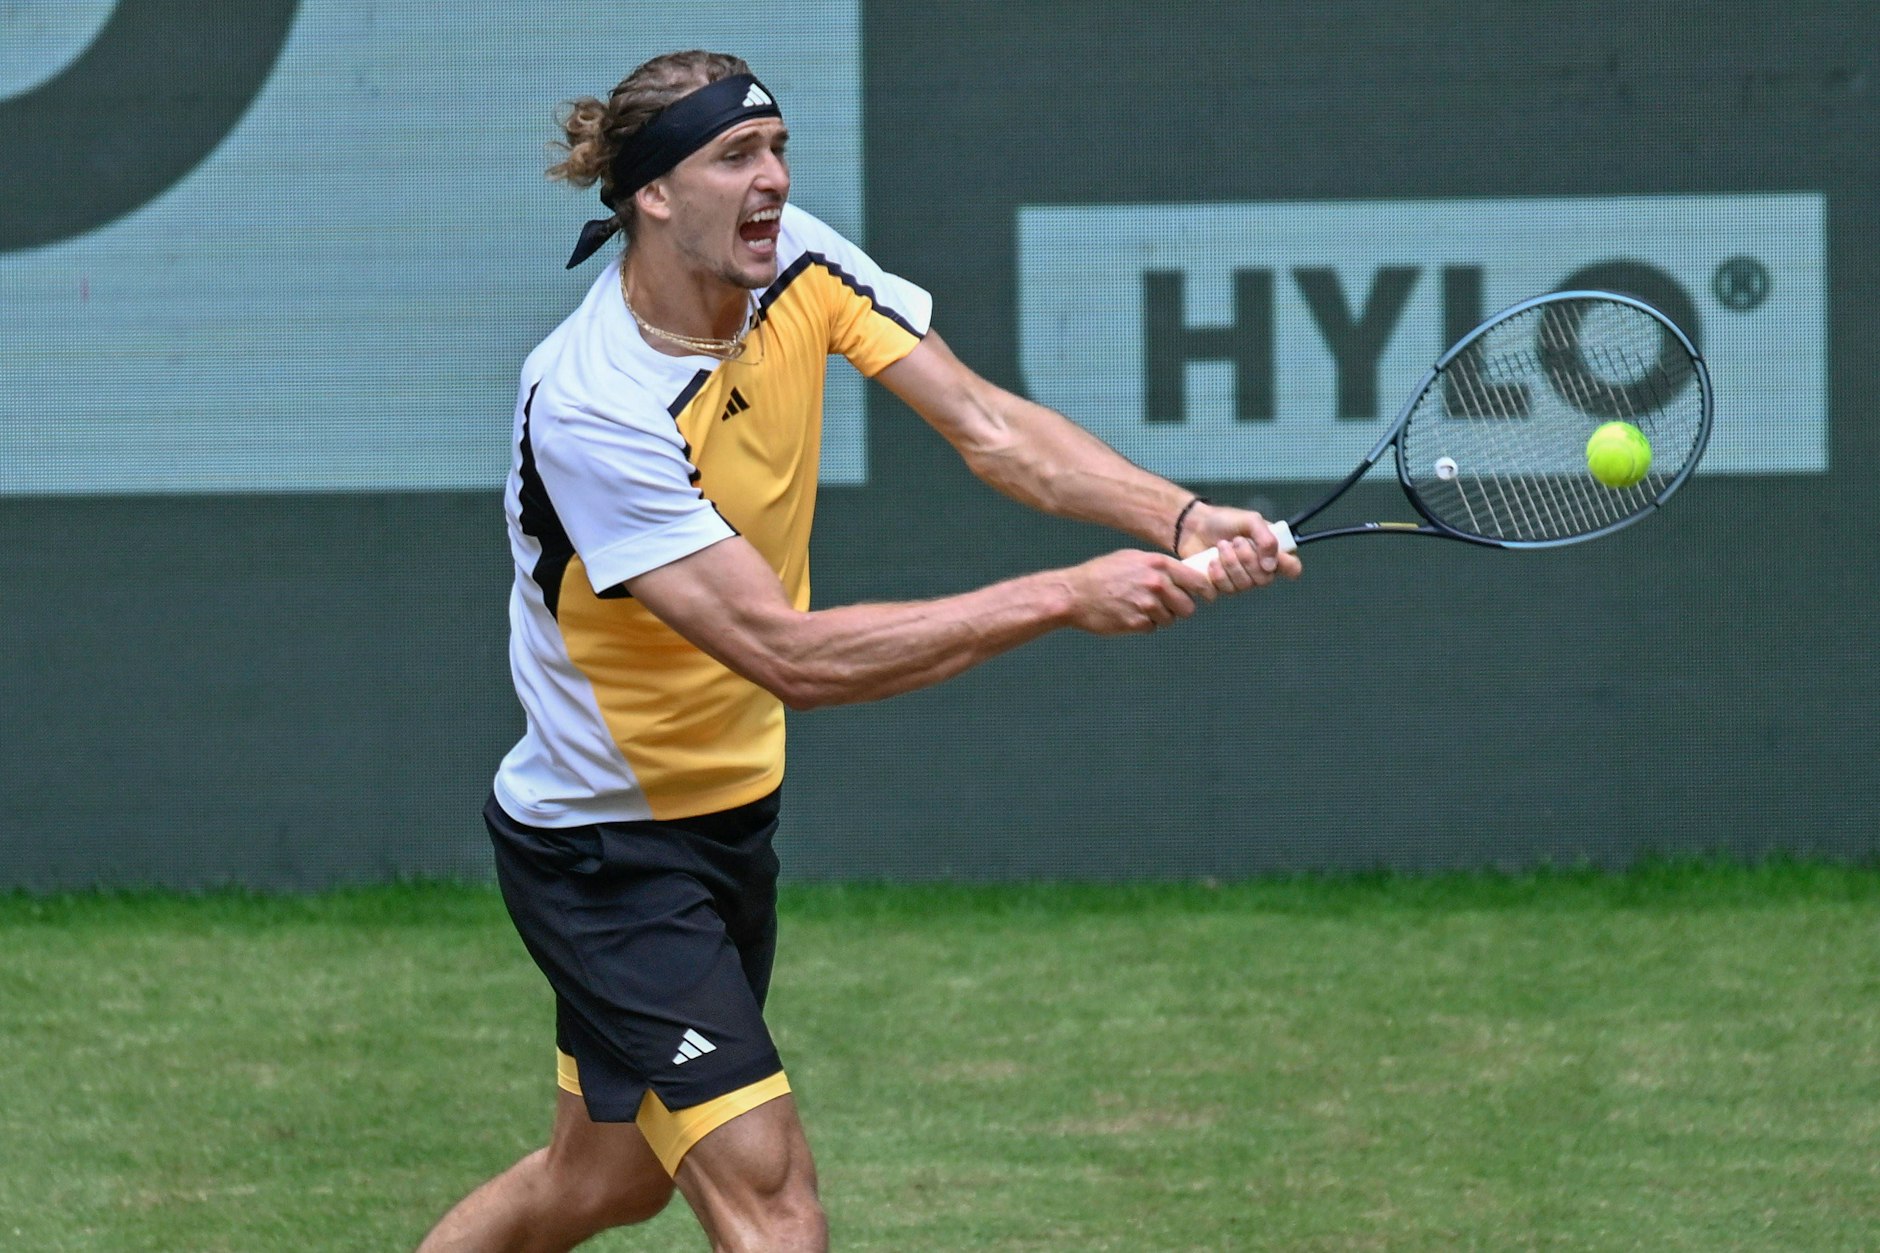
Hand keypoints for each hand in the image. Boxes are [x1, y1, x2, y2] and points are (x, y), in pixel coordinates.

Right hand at [1061, 549, 1218, 634]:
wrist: (1074, 594)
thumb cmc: (1102, 574)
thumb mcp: (1132, 559)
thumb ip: (1158, 567)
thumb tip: (1182, 576)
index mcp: (1158, 564)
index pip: (1197, 581)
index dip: (1204, 592)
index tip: (1206, 597)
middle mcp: (1156, 583)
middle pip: (1188, 606)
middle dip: (1179, 608)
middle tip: (1165, 606)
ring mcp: (1147, 604)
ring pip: (1171, 619)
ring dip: (1159, 617)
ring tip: (1138, 607)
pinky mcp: (1137, 623)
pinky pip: (1152, 628)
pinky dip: (1143, 624)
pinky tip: (1127, 614)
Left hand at [1177, 502, 1303, 588]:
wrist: (1194, 525)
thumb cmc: (1225, 521)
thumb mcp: (1250, 520)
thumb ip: (1266, 538)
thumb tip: (1271, 565)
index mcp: (1271, 551)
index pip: (1292, 568)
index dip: (1287, 567)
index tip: (1274, 559)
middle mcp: (1260, 569)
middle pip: (1265, 579)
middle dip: (1248, 559)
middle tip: (1236, 541)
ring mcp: (1241, 580)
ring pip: (1244, 585)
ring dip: (1231, 563)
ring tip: (1221, 546)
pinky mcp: (1222, 587)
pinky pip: (1226, 590)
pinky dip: (1218, 574)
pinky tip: (1211, 561)